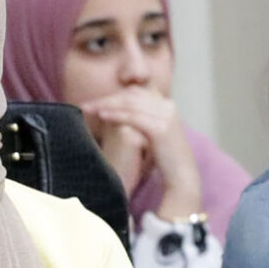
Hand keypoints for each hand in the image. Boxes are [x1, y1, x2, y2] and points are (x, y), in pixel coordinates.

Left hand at [82, 88, 199, 216]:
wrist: (181, 174)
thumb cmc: (164, 157)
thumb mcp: (151, 132)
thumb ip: (139, 119)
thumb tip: (118, 111)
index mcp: (166, 104)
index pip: (135, 93)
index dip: (113, 95)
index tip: (95, 103)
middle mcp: (167, 106)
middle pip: (131, 96)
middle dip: (106, 99)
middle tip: (87, 104)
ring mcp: (166, 115)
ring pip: (130, 104)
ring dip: (107, 105)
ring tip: (89, 109)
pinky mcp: (161, 127)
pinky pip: (133, 117)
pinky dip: (116, 115)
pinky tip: (102, 116)